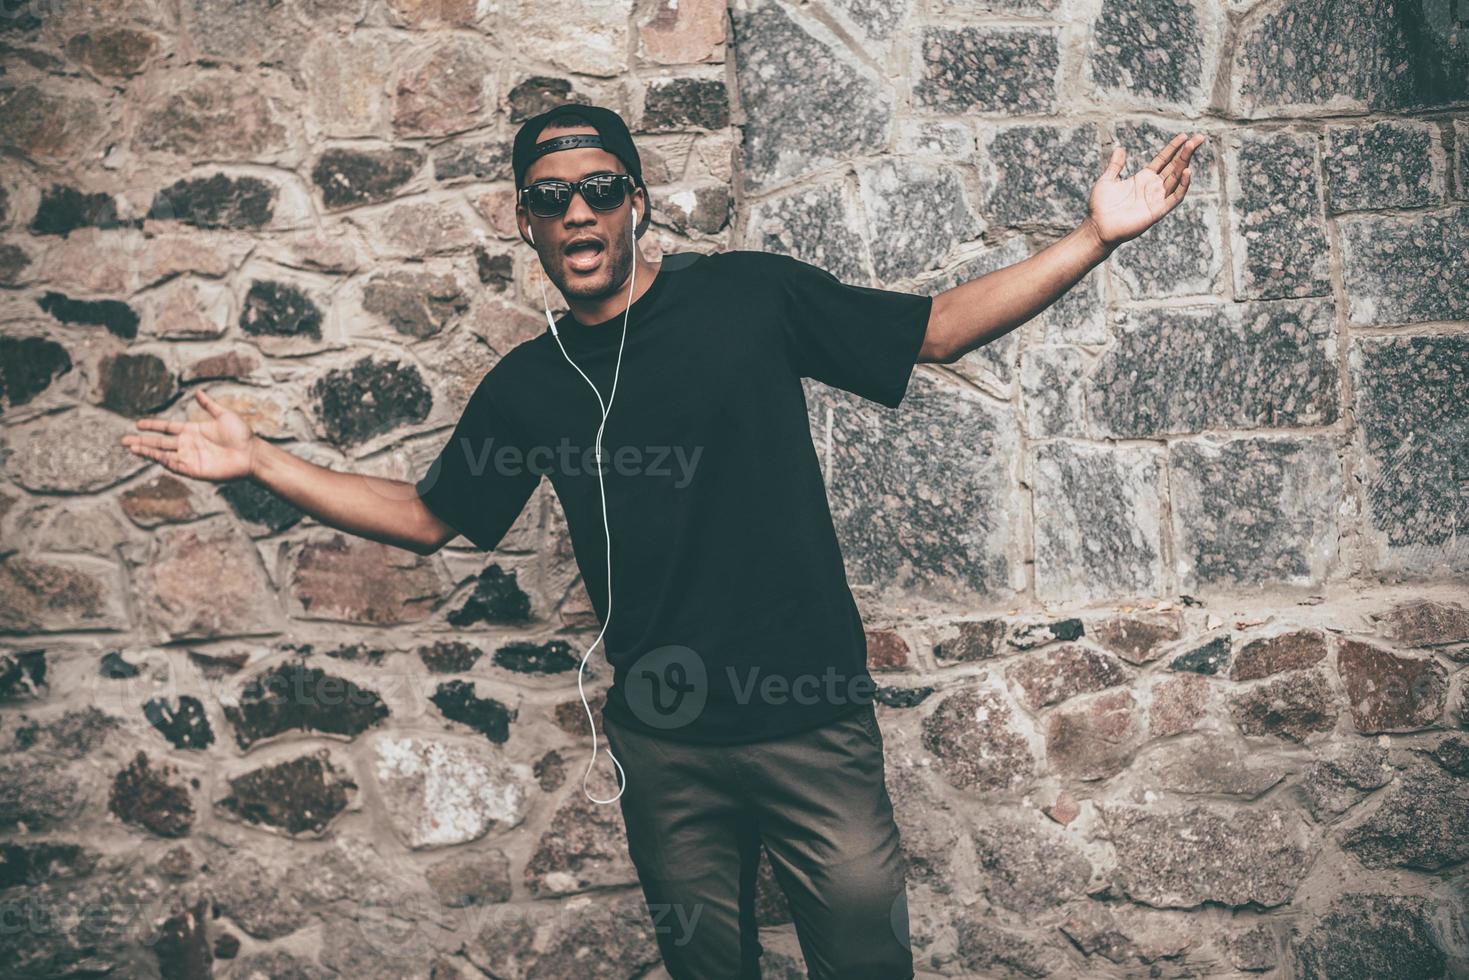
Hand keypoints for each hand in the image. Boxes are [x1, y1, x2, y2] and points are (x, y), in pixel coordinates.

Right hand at [120, 388, 259, 481]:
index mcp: (193, 431)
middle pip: (160, 442)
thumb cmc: (241, 435)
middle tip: (123, 440)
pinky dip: (160, 460)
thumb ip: (209, 405)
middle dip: (142, 441)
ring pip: (162, 454)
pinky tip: (150, 454)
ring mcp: (189, 457)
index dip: (153, 426)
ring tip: (130, 447)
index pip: (167, 428)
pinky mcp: (193, 469)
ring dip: (146, 451)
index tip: (137, 423)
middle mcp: (188, 444)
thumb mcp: (224, 415)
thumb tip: (198, 391)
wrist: (251, 454)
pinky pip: (173, 464)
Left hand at [1084, 132, 1204, 251]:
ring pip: (1176, 177)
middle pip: (1174, 166)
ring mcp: (1156, 198)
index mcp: (1143, 178)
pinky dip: (1182, 186)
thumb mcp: (1107, 180)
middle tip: (1199, 137)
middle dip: (1186, 152)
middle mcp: (1153, 187)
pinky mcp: (1157, 211)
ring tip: (1192, 146)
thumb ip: (1116, 165)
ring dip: (1186, 162)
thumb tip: (1120, 148)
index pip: (1163, 160)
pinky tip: (1187, 171)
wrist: (1098, 227)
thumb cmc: (1101, 207)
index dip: (1173, 148)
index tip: (1184, 136)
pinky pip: (1174, 197)